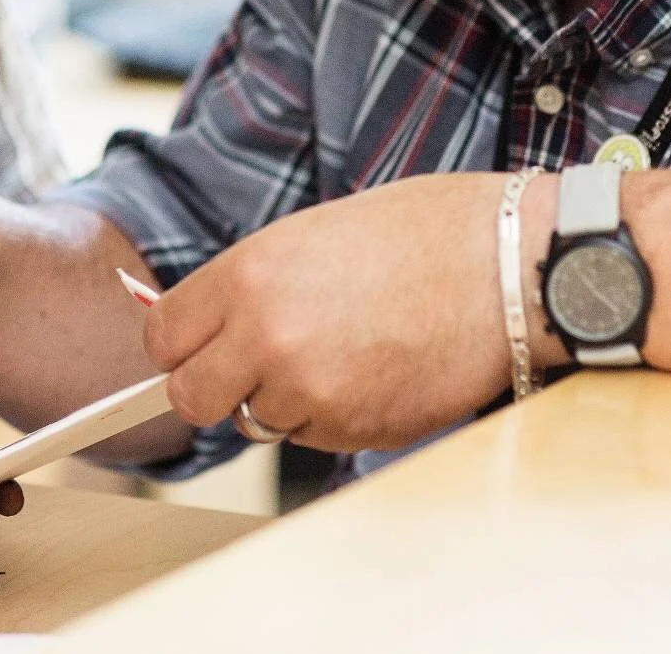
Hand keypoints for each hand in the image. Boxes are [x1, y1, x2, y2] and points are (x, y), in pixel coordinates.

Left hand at [143, 173, 522, 452]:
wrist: (508, 263)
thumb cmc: (421, 233)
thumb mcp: (311, 236)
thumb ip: (251, 285)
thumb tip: (209, 326)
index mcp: (248, 275)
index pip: (163, 339)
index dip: (182, 346)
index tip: (200, 346)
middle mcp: (266, 337)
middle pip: (191, 398)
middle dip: (219, 387)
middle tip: (260, 364)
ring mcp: (310, 391)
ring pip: (259, 420)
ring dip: (286, 399)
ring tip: (345, 350)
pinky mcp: (353, 429)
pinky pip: (315, 436)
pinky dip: (335, 415)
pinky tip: (377, 369)